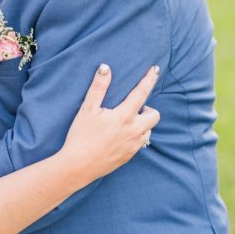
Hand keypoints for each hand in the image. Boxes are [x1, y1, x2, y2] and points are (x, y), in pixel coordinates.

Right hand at [61, 64, 160, 186]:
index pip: (142, 93)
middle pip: (155, 115)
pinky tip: (120, 136)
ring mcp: (134, 146)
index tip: (156, 69)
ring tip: (126, 122)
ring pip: (148, 130)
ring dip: (142, 123)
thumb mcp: (87, 109)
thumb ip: (98, 87)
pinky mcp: (130, 156)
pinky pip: (140, 143)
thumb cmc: (81, 136)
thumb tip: (105, 67)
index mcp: (124, 116)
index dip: (149, 79)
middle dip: (148, 108)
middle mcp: (134, 131)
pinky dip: (136, 135)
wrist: (78, 166)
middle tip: (133, 107)